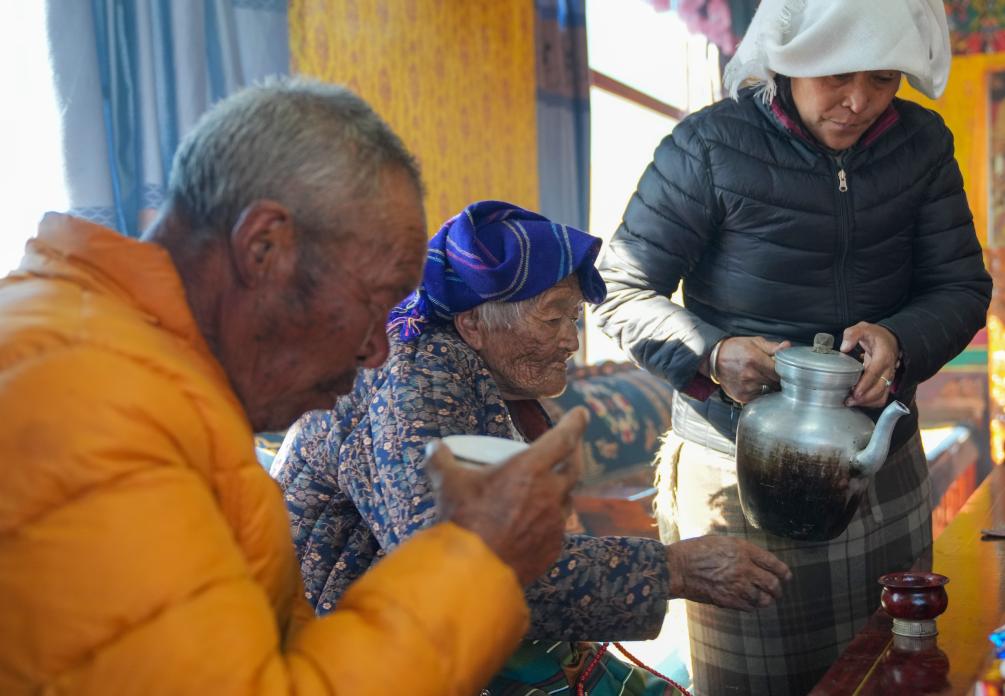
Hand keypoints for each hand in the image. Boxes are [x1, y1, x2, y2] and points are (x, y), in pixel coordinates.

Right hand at [425, 407, 587, 586]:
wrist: (472, 572)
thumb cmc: (463, 521)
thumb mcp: (447, 484)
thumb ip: (440, 460)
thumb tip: (433, 447)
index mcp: (530, 470)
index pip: (563, 439)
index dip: (574, 423)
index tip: (581, 413)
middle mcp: (549, 494)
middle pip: (573, 469)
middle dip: (574, 454)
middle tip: (570, 448)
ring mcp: (554, 524)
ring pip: (566, 501)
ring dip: (561, 490)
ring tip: (550, 488)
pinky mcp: (552, 549)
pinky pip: (557, 529)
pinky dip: (550, 520)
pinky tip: (537, 523)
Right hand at [665, 535, 791, 610]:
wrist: (677, 568)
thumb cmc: (695, 551)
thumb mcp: (720, 541)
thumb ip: (740, 551)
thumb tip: (754, 560)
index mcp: (743, 549)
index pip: (774, 563)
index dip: (784, 572)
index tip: (786, 576)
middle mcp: (744, 568)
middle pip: (773, 583)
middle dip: (778, 589)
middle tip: (777, 591)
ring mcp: (737, 585)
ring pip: (764, 599)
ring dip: (766, 600)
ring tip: (765, 600)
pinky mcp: (728, 600)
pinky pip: (749, 607)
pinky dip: (752, 606)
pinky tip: (748, 603)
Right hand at [712, 337, 790, 403]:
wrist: (714, 359)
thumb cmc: (735, 349)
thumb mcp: (754, 342)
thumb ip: (772, 346)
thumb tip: (787, 347)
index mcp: (755, 359)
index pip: (780, 371)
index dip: (782, 370)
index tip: (780, 368)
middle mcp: (750, 375)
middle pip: (775, 382)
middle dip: (775, 378)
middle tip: (768, 371)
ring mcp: (746, 387)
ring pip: (768, 390)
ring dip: (767, 385)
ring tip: (758, 376)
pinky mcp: (742, 396)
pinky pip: (759, 396)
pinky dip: (759, 391)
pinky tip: (752, 383)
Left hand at [841, 322, 899, 407]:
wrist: (890, 339)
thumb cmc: (875, 335)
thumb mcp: (863, 328)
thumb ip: (853, 334)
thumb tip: (844, 347)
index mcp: (883, 356)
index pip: (875, 373)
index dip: (865, 384)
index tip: (855, 393)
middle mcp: (888, 369)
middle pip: (879, 388)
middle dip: (864, 398)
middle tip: (848, 401)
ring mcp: (889, 377)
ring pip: (882, 395)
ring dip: (867, 402)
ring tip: (851, 403)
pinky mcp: (886, 382)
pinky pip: (882, 396)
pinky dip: (871, 402)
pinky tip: (859, 401)